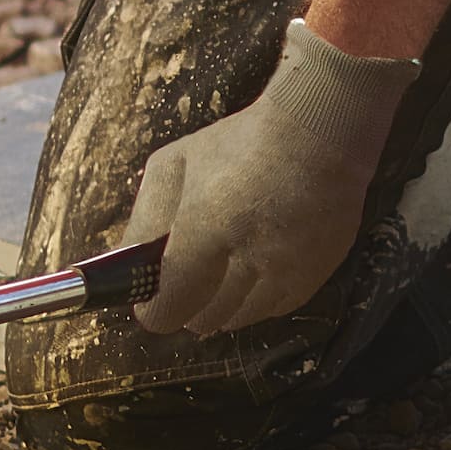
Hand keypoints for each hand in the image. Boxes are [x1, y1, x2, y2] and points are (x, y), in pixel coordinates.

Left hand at [130, 21, 414, 335]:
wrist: (319, 130)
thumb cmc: (238, 144)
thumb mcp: (173, 166)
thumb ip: (145, 221)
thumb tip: (132, 267)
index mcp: (206, 227)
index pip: (170, 305)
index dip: (155, 310)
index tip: (151, 302)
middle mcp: (249, 257)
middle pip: (204, 318)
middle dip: (188, 305)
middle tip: (187, 281)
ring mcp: (287, 269)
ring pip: (241, 318)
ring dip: (224, 305)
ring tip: (223, 273)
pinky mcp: (317, 273)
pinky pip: (276, 309)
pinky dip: (259, 300)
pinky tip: (254, 272)